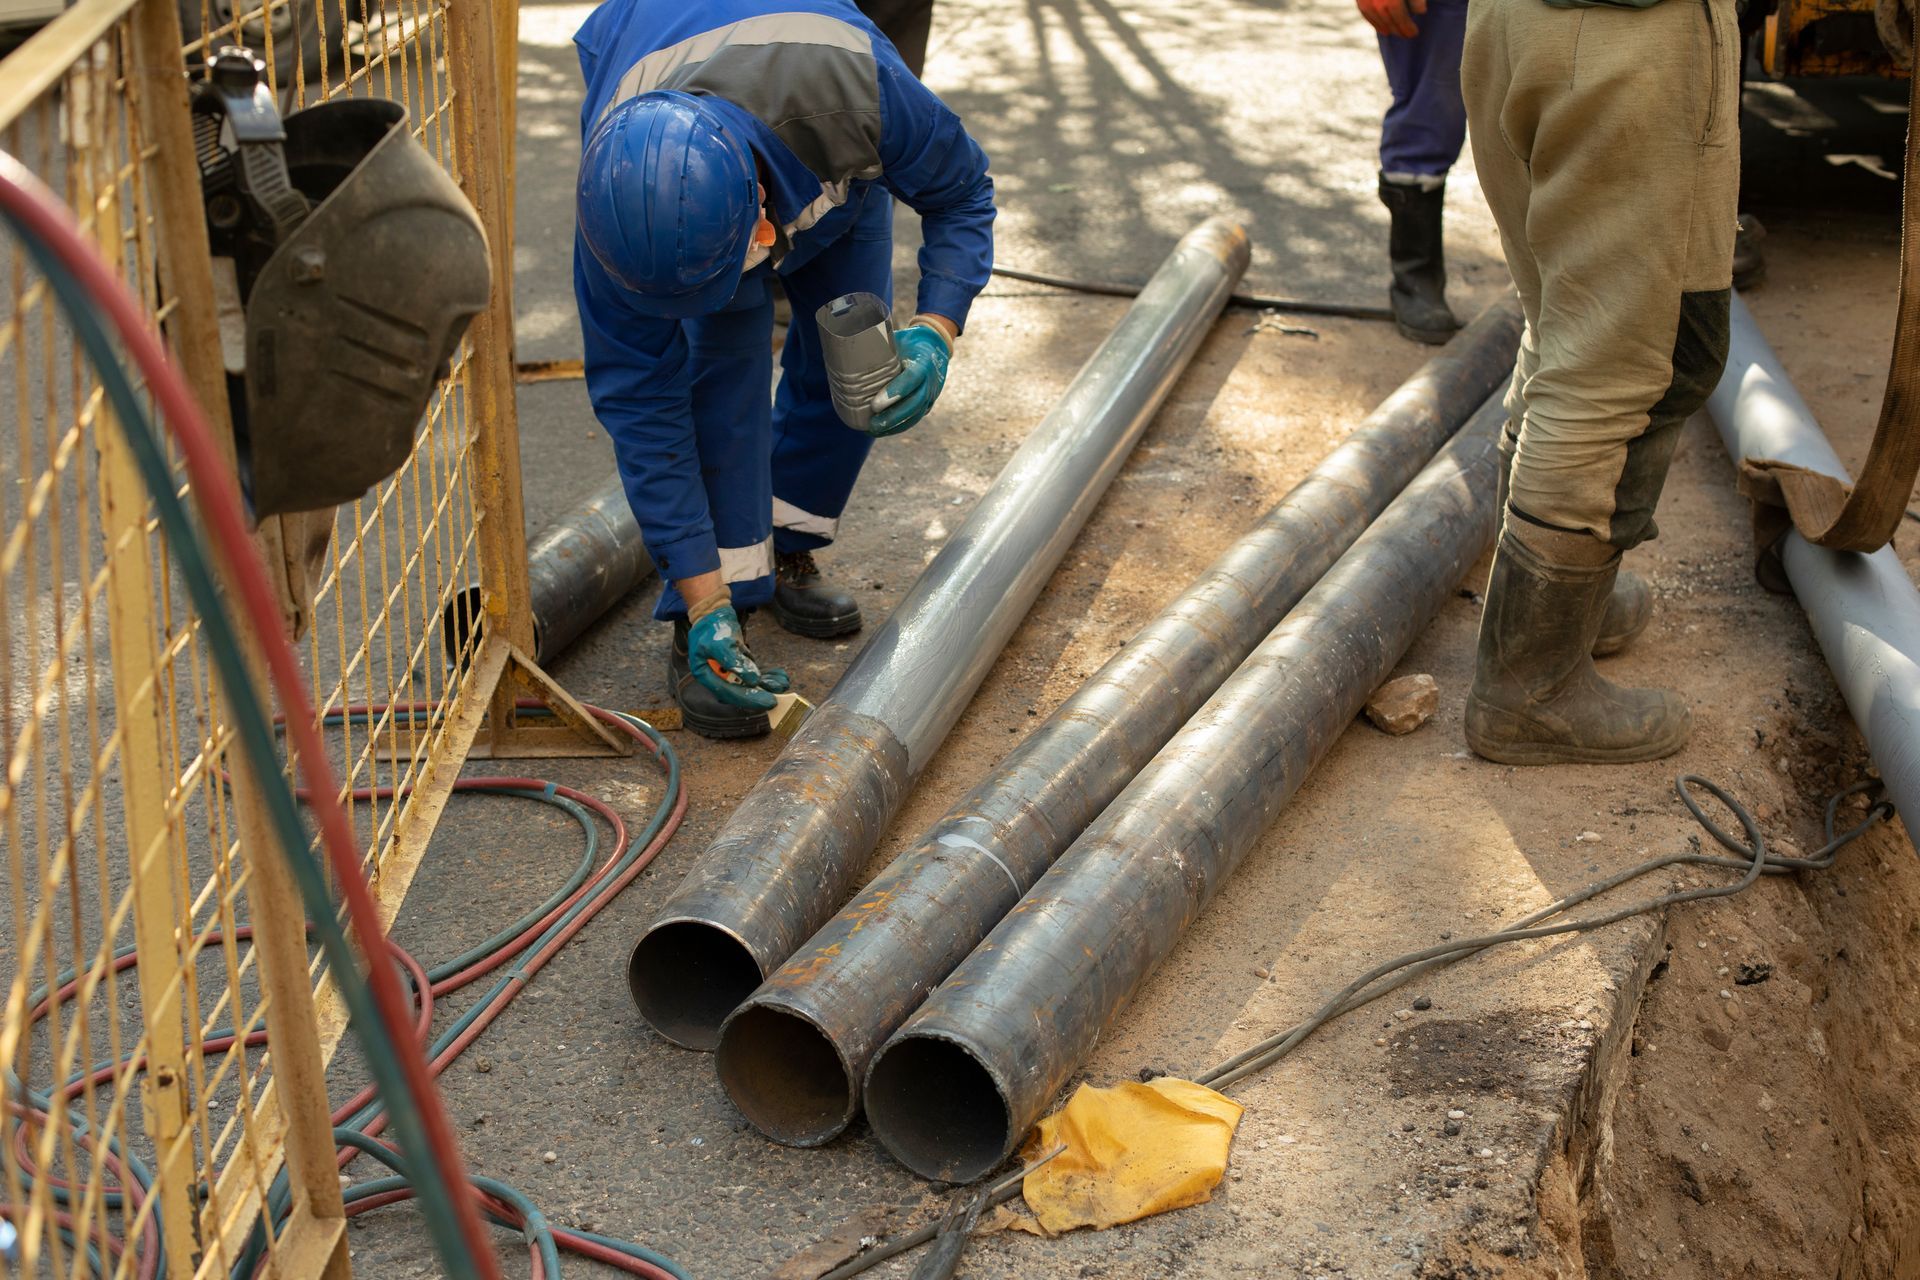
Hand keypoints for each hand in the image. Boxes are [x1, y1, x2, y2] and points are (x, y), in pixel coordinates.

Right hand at [687, 603, 790, 709]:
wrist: (713, 613)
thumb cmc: (712, 627)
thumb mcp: (720, 643)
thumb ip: (734, 662)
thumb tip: (753, 680)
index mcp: (706, 674)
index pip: (728, 692)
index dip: (748, 699)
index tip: (767, 701)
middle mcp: (717, 676)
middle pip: (740, 691)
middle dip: (759, 693)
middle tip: (777, 698)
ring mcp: (728, 671)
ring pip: (749, 683)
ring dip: (767, 684)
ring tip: (783, 683)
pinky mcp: (738, 665)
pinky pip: (753, 673)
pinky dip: (766, 675)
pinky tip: (779, 675)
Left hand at [869, 320, 951, 436]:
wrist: (934, 347)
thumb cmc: (907, 342)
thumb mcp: (896, 339)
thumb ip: (877, 346)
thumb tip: (846, 348)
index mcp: (923, 361)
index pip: (912, 378)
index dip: (895, 392)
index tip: (875, 404)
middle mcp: (930, 380)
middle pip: (915, 402)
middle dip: (893, 415)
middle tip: (872, 423)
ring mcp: (931, 394)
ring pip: (915, 414)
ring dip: (894, 425)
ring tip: (873, 430)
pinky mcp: (927, 404)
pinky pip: (914, 419)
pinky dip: (898, 427)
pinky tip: (880, 431)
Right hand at [1357, 0, 1423, 36]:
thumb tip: (1421, 12)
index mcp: (1392, 1)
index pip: (1401, 19)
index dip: (1408, 28)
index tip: (1414, 33)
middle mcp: (1377, 4)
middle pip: (1389, 22)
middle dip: (1399, 30)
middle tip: (1407, 35)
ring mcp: (1366, 2)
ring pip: (1378, 21)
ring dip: (1388, 29)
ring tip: (1396, 33)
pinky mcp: (1360, 0)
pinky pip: (1367, 15)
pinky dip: (1376, 23)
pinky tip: (1383, 29)